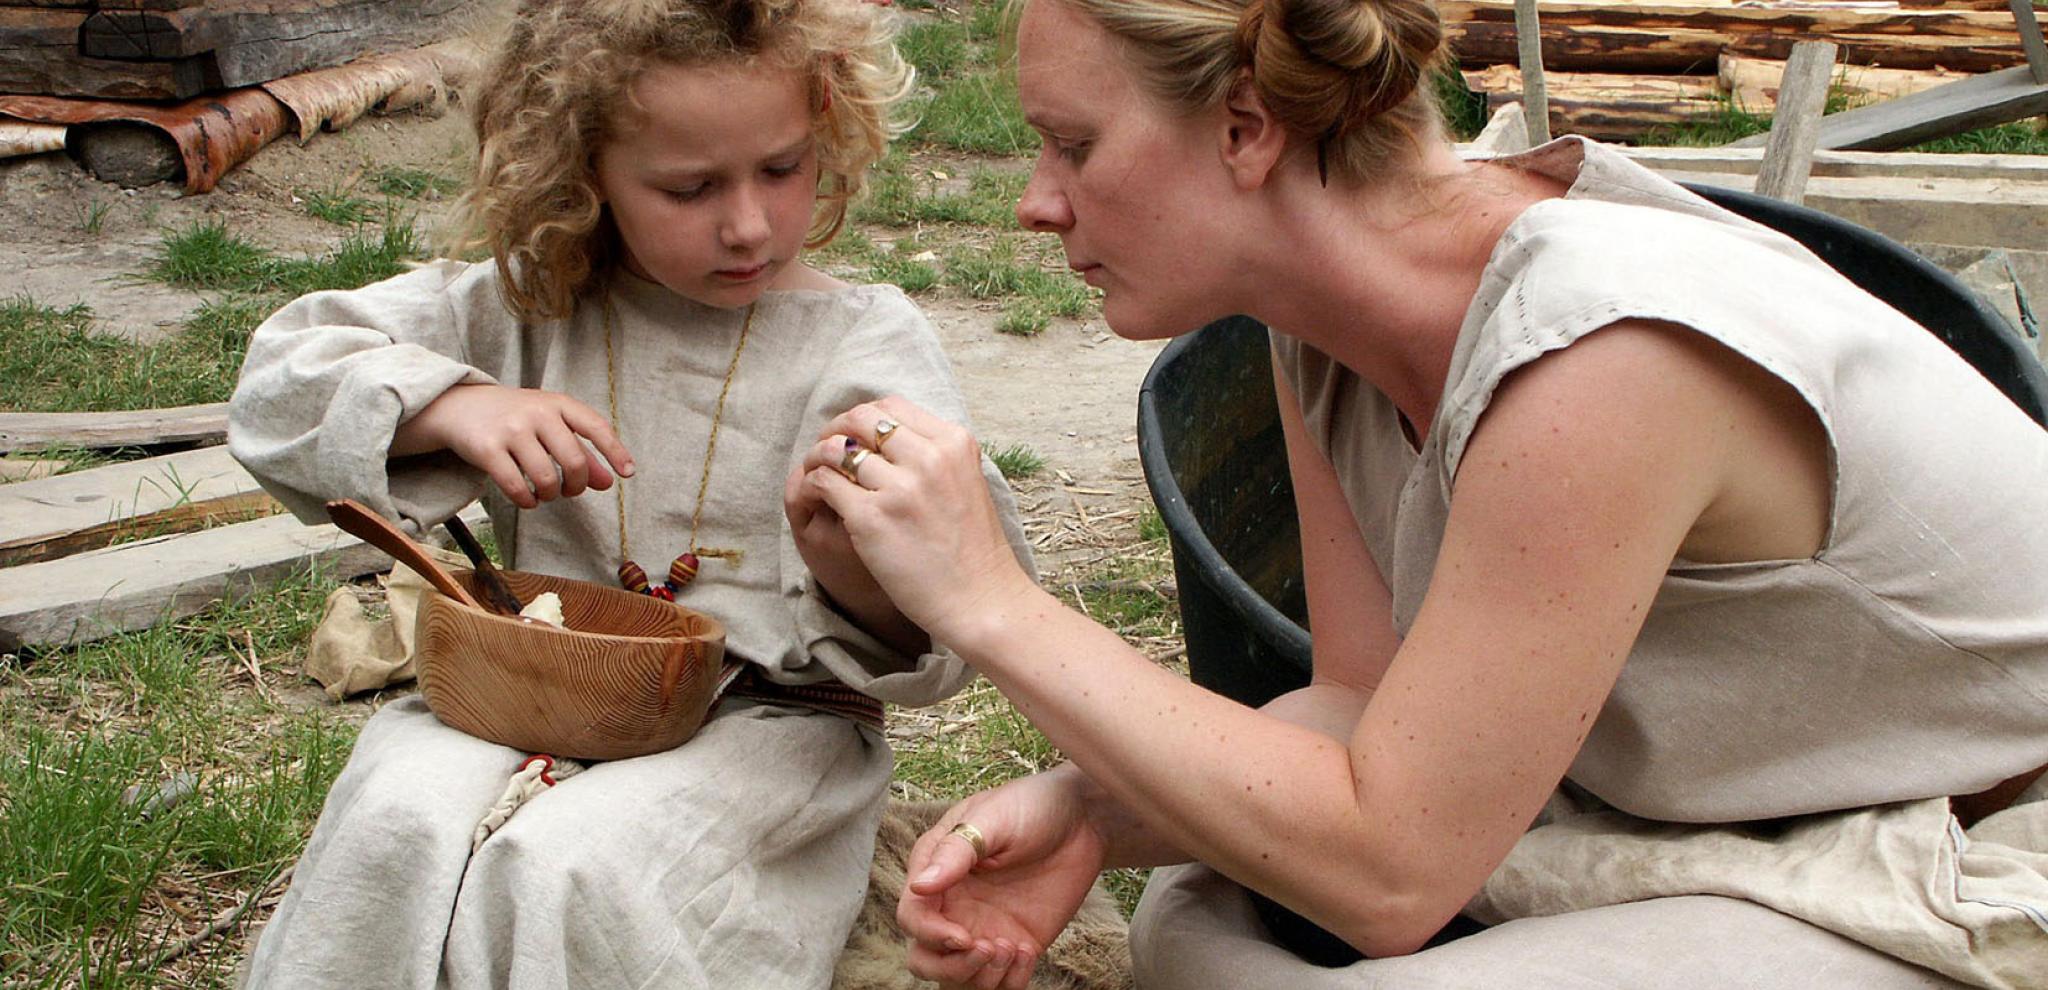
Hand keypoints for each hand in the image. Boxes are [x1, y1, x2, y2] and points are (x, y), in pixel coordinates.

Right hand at [394, 384, 632, 508]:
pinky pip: (516, 487)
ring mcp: (511, 430)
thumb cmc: (515, 418)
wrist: (460, 406)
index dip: (615, 451)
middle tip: (569, 491)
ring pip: (547, 478)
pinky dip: (527, 501)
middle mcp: (537, 413)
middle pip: (574, 461)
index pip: (595, 427)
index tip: (628, 473)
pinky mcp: (487, 449)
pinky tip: (527, 499)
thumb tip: (607, 482)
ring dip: (551, 495)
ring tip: (545, 493)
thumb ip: (581, 451)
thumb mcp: (550, 426)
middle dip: (577, 485)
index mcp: (557, 404)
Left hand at [789, 398, 1036, 644]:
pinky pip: (825, 482)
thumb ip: (936, 455)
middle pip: (861, 419)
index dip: (865, 417)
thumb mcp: (968, 481)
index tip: (855, 436)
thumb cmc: (972, 548)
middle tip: (828, 451)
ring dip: (818, 458)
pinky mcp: (872, 518)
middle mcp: (929, 458)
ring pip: (836, 448)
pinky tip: (818, 499)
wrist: (980, 599)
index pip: (892, 406)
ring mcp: (900, 488)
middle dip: (836, 430)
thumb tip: (892, 435)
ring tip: (817, 474)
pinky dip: (814, 485)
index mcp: (954, 443)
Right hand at [899, 771, 1109, 989]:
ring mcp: (983, 928)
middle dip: (950, 967)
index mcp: (936, 871)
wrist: (1083, 819)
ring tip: (1011, 947)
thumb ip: (957, 851)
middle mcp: (953, 906)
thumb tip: (920, 885)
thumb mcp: (994, 817)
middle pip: (924, 959)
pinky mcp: (1014, 944)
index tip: (964, 937)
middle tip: (988, 948)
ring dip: (980, 978)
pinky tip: (1028, 951)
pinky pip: (1000, 984)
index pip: (912, 918)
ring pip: (958, 979)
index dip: (931, 934)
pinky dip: (1010, 981)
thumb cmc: (1031, 805)